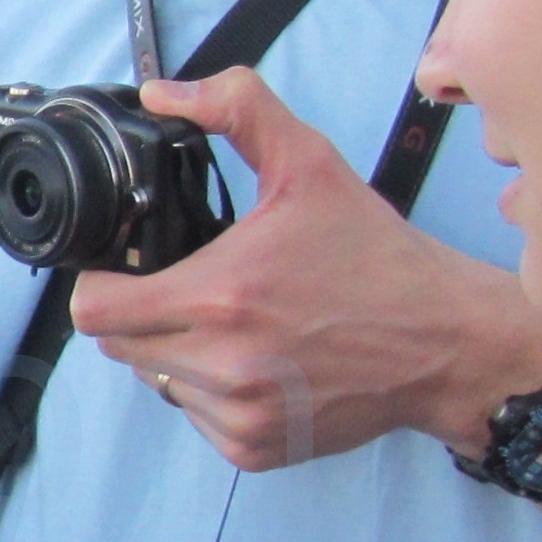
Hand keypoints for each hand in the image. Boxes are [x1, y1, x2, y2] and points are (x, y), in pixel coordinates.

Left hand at [68, 70, 541, 470]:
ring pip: (156, 382)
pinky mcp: (254, 449)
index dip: (99, 284)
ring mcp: (238, 413)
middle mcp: (222, 363)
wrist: (446, 342)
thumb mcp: (311, 163)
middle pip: (118, 346)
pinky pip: (195, 418)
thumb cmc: (377, 256)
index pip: (95, 310)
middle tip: (186, 287)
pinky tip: (256, 360)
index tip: (125, 268)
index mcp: (222, 295)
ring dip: (174, 354)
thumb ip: (236, 109)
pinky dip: (210, 392)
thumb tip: (162, 93)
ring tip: (231, 324)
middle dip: (139, 313)